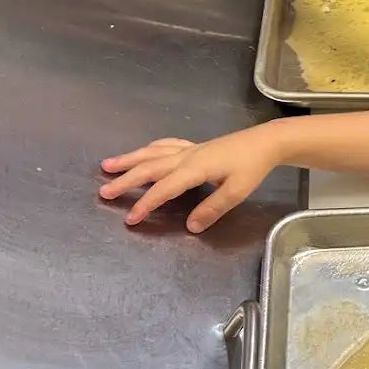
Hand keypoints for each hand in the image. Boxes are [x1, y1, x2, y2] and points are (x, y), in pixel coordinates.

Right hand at [99, 128, 283, 231]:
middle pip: (149, 167)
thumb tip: (190, 226)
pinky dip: (149, 149)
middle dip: (125, 180)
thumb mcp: (237, 192)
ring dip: (129, 159)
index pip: (163, 188)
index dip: (145, 203)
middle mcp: (186, 156)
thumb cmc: (252, 167)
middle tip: (103, 191)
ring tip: (107, 165)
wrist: (265, 142)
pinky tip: (143, 152)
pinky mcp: (195, 146)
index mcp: (195, 169)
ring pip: (152, 153)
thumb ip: (213, 209)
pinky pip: (165, 145)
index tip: (130, 218)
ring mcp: (189, 149)